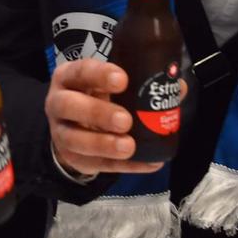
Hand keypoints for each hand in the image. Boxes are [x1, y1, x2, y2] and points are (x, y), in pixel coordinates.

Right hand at [46, 58, 164, 177]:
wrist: (73, 127)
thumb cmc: (96, 97)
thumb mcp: (109, 85)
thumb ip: (140, 83)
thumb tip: (178, 85)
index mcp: (69, 77)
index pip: (80, 71)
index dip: (99, 75)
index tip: (123, 79)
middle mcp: (59, 102)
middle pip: (69, 105)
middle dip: (97, 112)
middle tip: (125, 120)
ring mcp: (61, 133)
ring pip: (75, 140)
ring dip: (103, 144)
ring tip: (129, 147)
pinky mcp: (71, 158)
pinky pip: (96, 164)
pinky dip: (123, 166)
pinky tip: (147, 164)